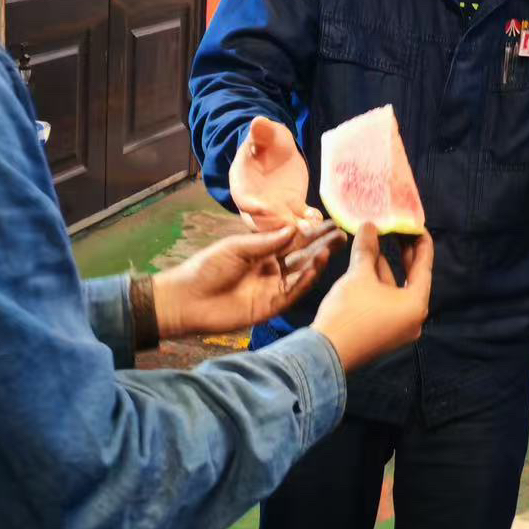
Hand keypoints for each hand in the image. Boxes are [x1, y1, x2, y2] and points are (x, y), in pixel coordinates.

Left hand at [151, 220, 345, 338]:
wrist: (187, 299)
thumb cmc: (207, 268)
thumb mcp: (236, 248)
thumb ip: (266, 242)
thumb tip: (295, 229)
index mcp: (263, 252)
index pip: (293, 240)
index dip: (310, 232)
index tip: (328, 222)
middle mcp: (272, 269)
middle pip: (303, 256)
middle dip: (322, 245)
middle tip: (341, 234)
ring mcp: (273, 288)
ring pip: (301, 274)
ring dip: (317, 262)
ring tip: (332, 249)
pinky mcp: (271, 307)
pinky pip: (293, 293)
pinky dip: (305, 282)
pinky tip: (316, 269)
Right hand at [229, 117, 317, 231]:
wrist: (277, 151)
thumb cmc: (267, 141)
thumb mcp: (265, 134)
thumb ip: (261, 132)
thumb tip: (257, 121)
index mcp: (242, 183)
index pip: (244, 199)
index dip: (253, 206)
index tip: (265, 209)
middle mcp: (255, 202)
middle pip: (262, 221)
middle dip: (277, 226)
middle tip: (292, 228)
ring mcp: (274, 208)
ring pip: (282, 225)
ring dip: (295, 229)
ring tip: (310, 228)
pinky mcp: (291, 209)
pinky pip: (299, 219)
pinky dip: (308, 221)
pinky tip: (318, 219)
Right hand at [311, 226, 432, 371]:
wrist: (325, 354)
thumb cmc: (349, 312)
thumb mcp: (359, 275)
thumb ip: (367, 249)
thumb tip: (369, 225)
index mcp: (416, 305)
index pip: (424, 266)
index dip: (421, 243)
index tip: (417, 225)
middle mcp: (413, 318)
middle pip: (413, 279)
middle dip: (404, 255)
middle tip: (400, 231)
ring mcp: (398, 329)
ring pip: (396, 291)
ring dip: (387, 268)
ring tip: (376, 243)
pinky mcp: (383, 334)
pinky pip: (387, 302)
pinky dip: (379, 284)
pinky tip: (367, 267)